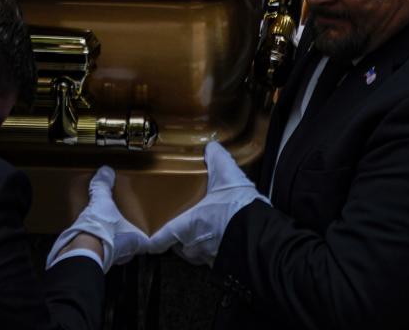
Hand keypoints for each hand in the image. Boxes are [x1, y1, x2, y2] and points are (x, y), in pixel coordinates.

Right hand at [46, 166, 147, 272]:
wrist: (80, 249)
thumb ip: (104, 186)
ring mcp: (112, 258)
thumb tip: (106, 171)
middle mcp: (127, 253)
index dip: (148, 235)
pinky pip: (103, 248)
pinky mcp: (97, 258)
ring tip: (107, 225)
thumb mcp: (103, 201)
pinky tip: (93, 232)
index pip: (149, 241)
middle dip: (128, 234)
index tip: (146, 228)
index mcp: (136, 240)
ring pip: (117, 247)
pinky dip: (100, 241)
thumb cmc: (101, 230)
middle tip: (124, 222)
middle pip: (132, 244)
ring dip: (113, 238)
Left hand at [147, 141, 267, 265]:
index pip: (158, 239)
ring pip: (194, 251)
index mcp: (185, 227)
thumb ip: (216, 159)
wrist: (265, 236)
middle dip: (177, 234)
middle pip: (176, 244)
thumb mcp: (227, 177)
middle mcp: (192, 245)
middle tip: (179, 221)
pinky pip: (212, 256)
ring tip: (202, 227)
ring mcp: (208, 257)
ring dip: (196, 241)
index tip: (143, 237)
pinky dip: (214, 246)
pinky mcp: (224, 262)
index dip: (148, 239)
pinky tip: (222, 234)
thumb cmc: (238, 210)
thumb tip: (211, 147)